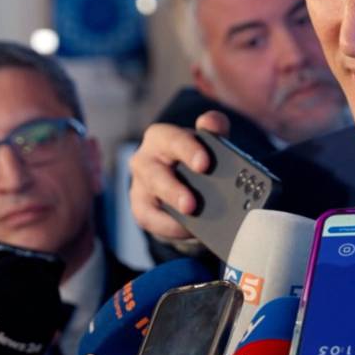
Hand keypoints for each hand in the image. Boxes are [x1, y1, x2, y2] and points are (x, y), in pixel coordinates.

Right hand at [128, 112, 229, 239]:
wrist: (184, 184)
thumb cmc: (195, 158)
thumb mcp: (207, 142)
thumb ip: (214, 128)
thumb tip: (214, 124)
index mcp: (162, 137)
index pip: (172, 138)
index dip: (187, 150)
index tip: (204, 164)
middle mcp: (145, 158)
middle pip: (155, 172)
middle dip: (174, 189)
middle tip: (192, 203)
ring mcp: (140, 185)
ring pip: (151, 198)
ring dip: (170, 207)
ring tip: (191, 215)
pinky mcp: (140, 207)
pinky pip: (150, 218)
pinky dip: (168, 226)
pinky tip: (187, 230)